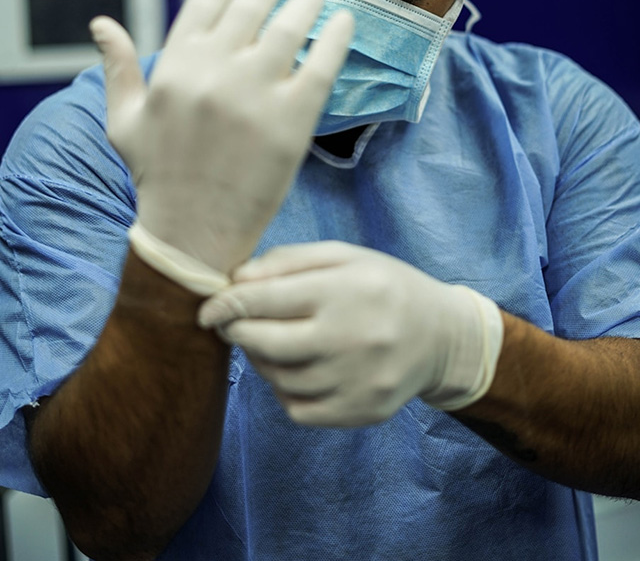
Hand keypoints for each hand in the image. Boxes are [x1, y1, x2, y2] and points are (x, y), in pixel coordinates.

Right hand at [90, 0, 352, 273]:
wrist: (193, 233)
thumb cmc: (158, 175)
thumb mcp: (124, 120)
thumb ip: (117, 68)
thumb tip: (101, 23)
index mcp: (174, 66)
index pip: (205, 0)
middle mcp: (214, 72)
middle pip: (251, 6)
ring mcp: (255, 95)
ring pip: (289, 29)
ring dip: (306, 1)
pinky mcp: (291, 122)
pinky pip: (321, 66)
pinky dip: (335, 39)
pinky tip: (344, 22)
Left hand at [199, 241, 503, 425]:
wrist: (441, 336)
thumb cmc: (383, 286)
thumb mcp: (343, 256)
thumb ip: (287, 261)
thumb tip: (235, 280)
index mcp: (343, 290)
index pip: (264, 299)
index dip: (226, 304)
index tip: (207, 309)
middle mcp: (349, 338)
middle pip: (264, 343)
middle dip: (237, 332)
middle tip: (232, 324)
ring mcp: (354, 381)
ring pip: (277, 378)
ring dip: (262, 359)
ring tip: (275, 340)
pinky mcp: (358, 412)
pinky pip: (297, 407)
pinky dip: (286, 388)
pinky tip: (299, 367)